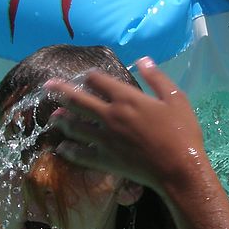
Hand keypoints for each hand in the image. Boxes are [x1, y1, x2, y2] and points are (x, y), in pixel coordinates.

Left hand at [43, 58, 207, 194]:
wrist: (178, 169)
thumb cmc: (181, 132)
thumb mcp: (175, 98)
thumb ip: (156, 78)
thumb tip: (142, 59)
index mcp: (127, 99)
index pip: (99, 81)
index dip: (91, 76)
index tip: (87, 76)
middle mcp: (110, 116)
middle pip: (78, 100)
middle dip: (61, 91)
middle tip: (47, 86)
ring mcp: (104, 139)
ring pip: (75, 126)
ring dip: (62, 119)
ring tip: (53, 116)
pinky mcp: (105, 159)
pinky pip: (81, 154)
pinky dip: (69, 150)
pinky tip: (62, 148)